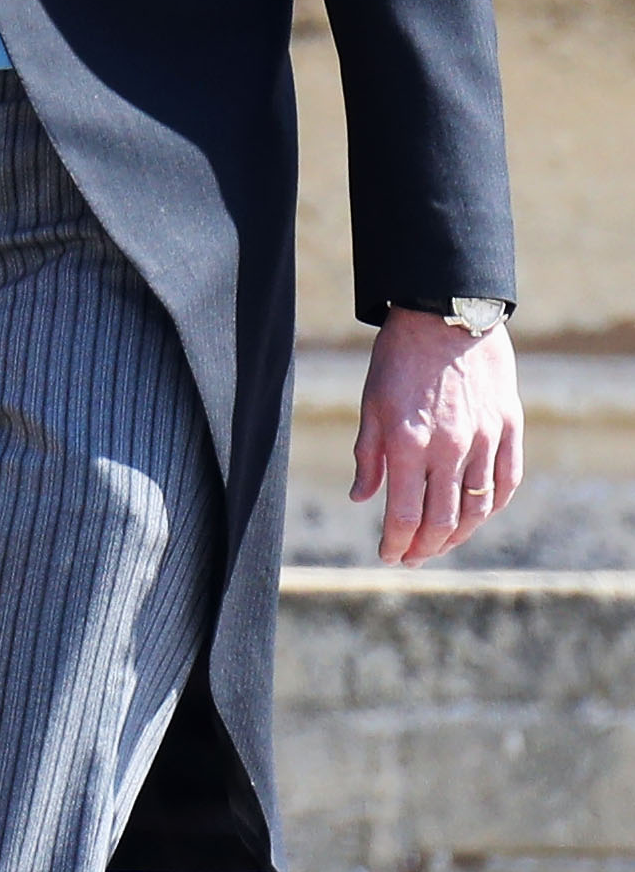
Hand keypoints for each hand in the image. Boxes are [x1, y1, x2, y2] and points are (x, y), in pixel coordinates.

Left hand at [352, 307, 521, 563]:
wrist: (446, 314)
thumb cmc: (399, 358)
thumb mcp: (372, 404)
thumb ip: (368, 455)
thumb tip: (362, 498)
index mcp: (408, 443)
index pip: (404, 515)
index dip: (395, 543)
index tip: (388, 555)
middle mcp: (450, 447)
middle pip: (442, 522)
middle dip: (424, 548)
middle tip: (411, 557)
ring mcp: (485, 439)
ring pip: (477, 509)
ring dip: (458, 536)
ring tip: (440, 544)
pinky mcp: (509, 427)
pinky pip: (506, 482)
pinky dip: (491, 507)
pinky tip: (476, 516)